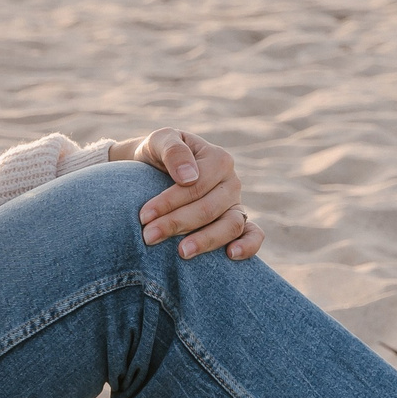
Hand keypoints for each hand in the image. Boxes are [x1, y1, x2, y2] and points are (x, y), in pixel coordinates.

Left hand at [116, 129, 264, 259]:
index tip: (143, 215)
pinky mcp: (238, 223)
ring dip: (206, 241)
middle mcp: (232, 182)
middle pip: (209, 208)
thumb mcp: (159, 142)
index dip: (170, 202)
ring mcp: (236, 204)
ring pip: (231, 225)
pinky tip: (230, 255)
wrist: (155, 169)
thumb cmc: (158, 154)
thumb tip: (188, 178)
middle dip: (177, 224)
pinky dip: (248, 245)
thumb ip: (173, 151)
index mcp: (218, 159)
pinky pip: (252, 235)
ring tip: (181, 252)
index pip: (197, 186)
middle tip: (149, 236)